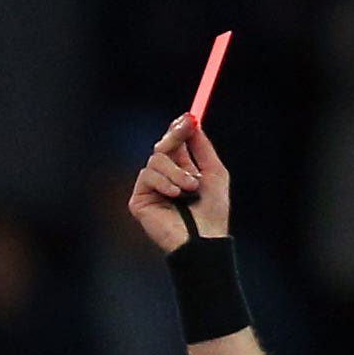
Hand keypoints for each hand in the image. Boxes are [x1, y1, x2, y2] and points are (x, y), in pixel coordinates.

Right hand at [127, 117, 229, 253]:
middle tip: (186, 127)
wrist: (203, 237)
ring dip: (176, 171)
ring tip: (189, 189)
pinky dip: (164, 182)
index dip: (179, 129)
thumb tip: (193, 123)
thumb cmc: (213, 211)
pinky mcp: (139, 200)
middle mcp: (165, 177)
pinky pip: (147, 176)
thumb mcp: (214, 172)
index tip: (189, 117)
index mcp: (183, 170)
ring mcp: (151, 188)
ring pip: (156, 160)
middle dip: (175, 136)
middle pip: (162, 146)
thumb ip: (203, 148)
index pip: (175, 144)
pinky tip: (175, 195)